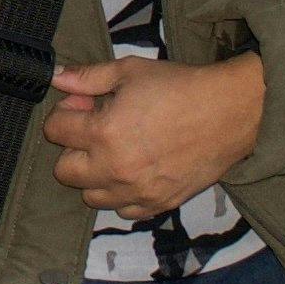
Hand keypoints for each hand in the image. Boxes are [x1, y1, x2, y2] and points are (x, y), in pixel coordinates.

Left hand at [38, 54, 263, 222]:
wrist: (229, 112)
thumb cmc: (179, 87)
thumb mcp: (130, 71)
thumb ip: (88, 77)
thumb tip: (56, 78)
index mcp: (104, 133)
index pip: (55, 131)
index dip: (65, 113)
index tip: (83, 106)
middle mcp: (115, 169)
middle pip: (64, 172)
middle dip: (73, 148)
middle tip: (95, 131)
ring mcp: (137, 192)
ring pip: (91, 197)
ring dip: (95, 175)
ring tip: (116, 152)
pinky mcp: (159, 205)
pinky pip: (123, 212)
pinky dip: (122, 196)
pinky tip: (135, 172)